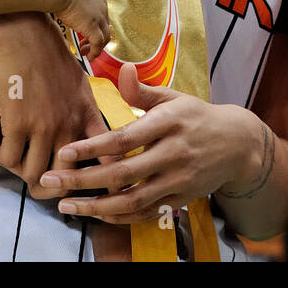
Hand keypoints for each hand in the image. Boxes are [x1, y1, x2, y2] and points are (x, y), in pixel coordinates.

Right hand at [0, 14, 107, 197]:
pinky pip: (9, 160)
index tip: (82, 182)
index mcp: (87, 112)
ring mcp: (44, 125)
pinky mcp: (17, 122)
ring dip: (19, 174)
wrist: (18, 33)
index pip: (106, 157)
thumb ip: (83, 108)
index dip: (99, 178)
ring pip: (34, 175)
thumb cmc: (46, 52)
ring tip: (10, 163)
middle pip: (66, 178)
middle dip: (51, 186)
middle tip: (35, 179)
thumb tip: (85, 132)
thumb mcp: (78, 79)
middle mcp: (70, 123)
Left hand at [40, 63, 262, 223]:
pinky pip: (145, 213)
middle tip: (50, 182)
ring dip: (95, 206)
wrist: (238, 144)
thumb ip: (143, 90)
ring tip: (66, 205)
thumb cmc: (197, 116)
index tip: (63, 153)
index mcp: (169, 123)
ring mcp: (178, 180)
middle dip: (81, 181)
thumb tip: (122, 71)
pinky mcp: (181, 199)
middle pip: (122, 174)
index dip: (91, 147)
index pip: (123, 139)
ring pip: (131, 201)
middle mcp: (173, 154)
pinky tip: (95, 213)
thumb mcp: (174, 97)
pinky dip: (119, 217)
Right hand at [52, 0, 111, 59]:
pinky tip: (89, 57)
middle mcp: (102, 6)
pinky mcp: (93, 27)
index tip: (84, 33)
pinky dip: (96, 52)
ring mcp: (99, 16)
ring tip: (85, 53)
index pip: (101, 14)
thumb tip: (58, 1)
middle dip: (95, 37)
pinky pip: (99, 43)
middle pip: (105, 26)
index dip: (94, 25)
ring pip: (105, 36)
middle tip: (84, 46)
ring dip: (96, 47)